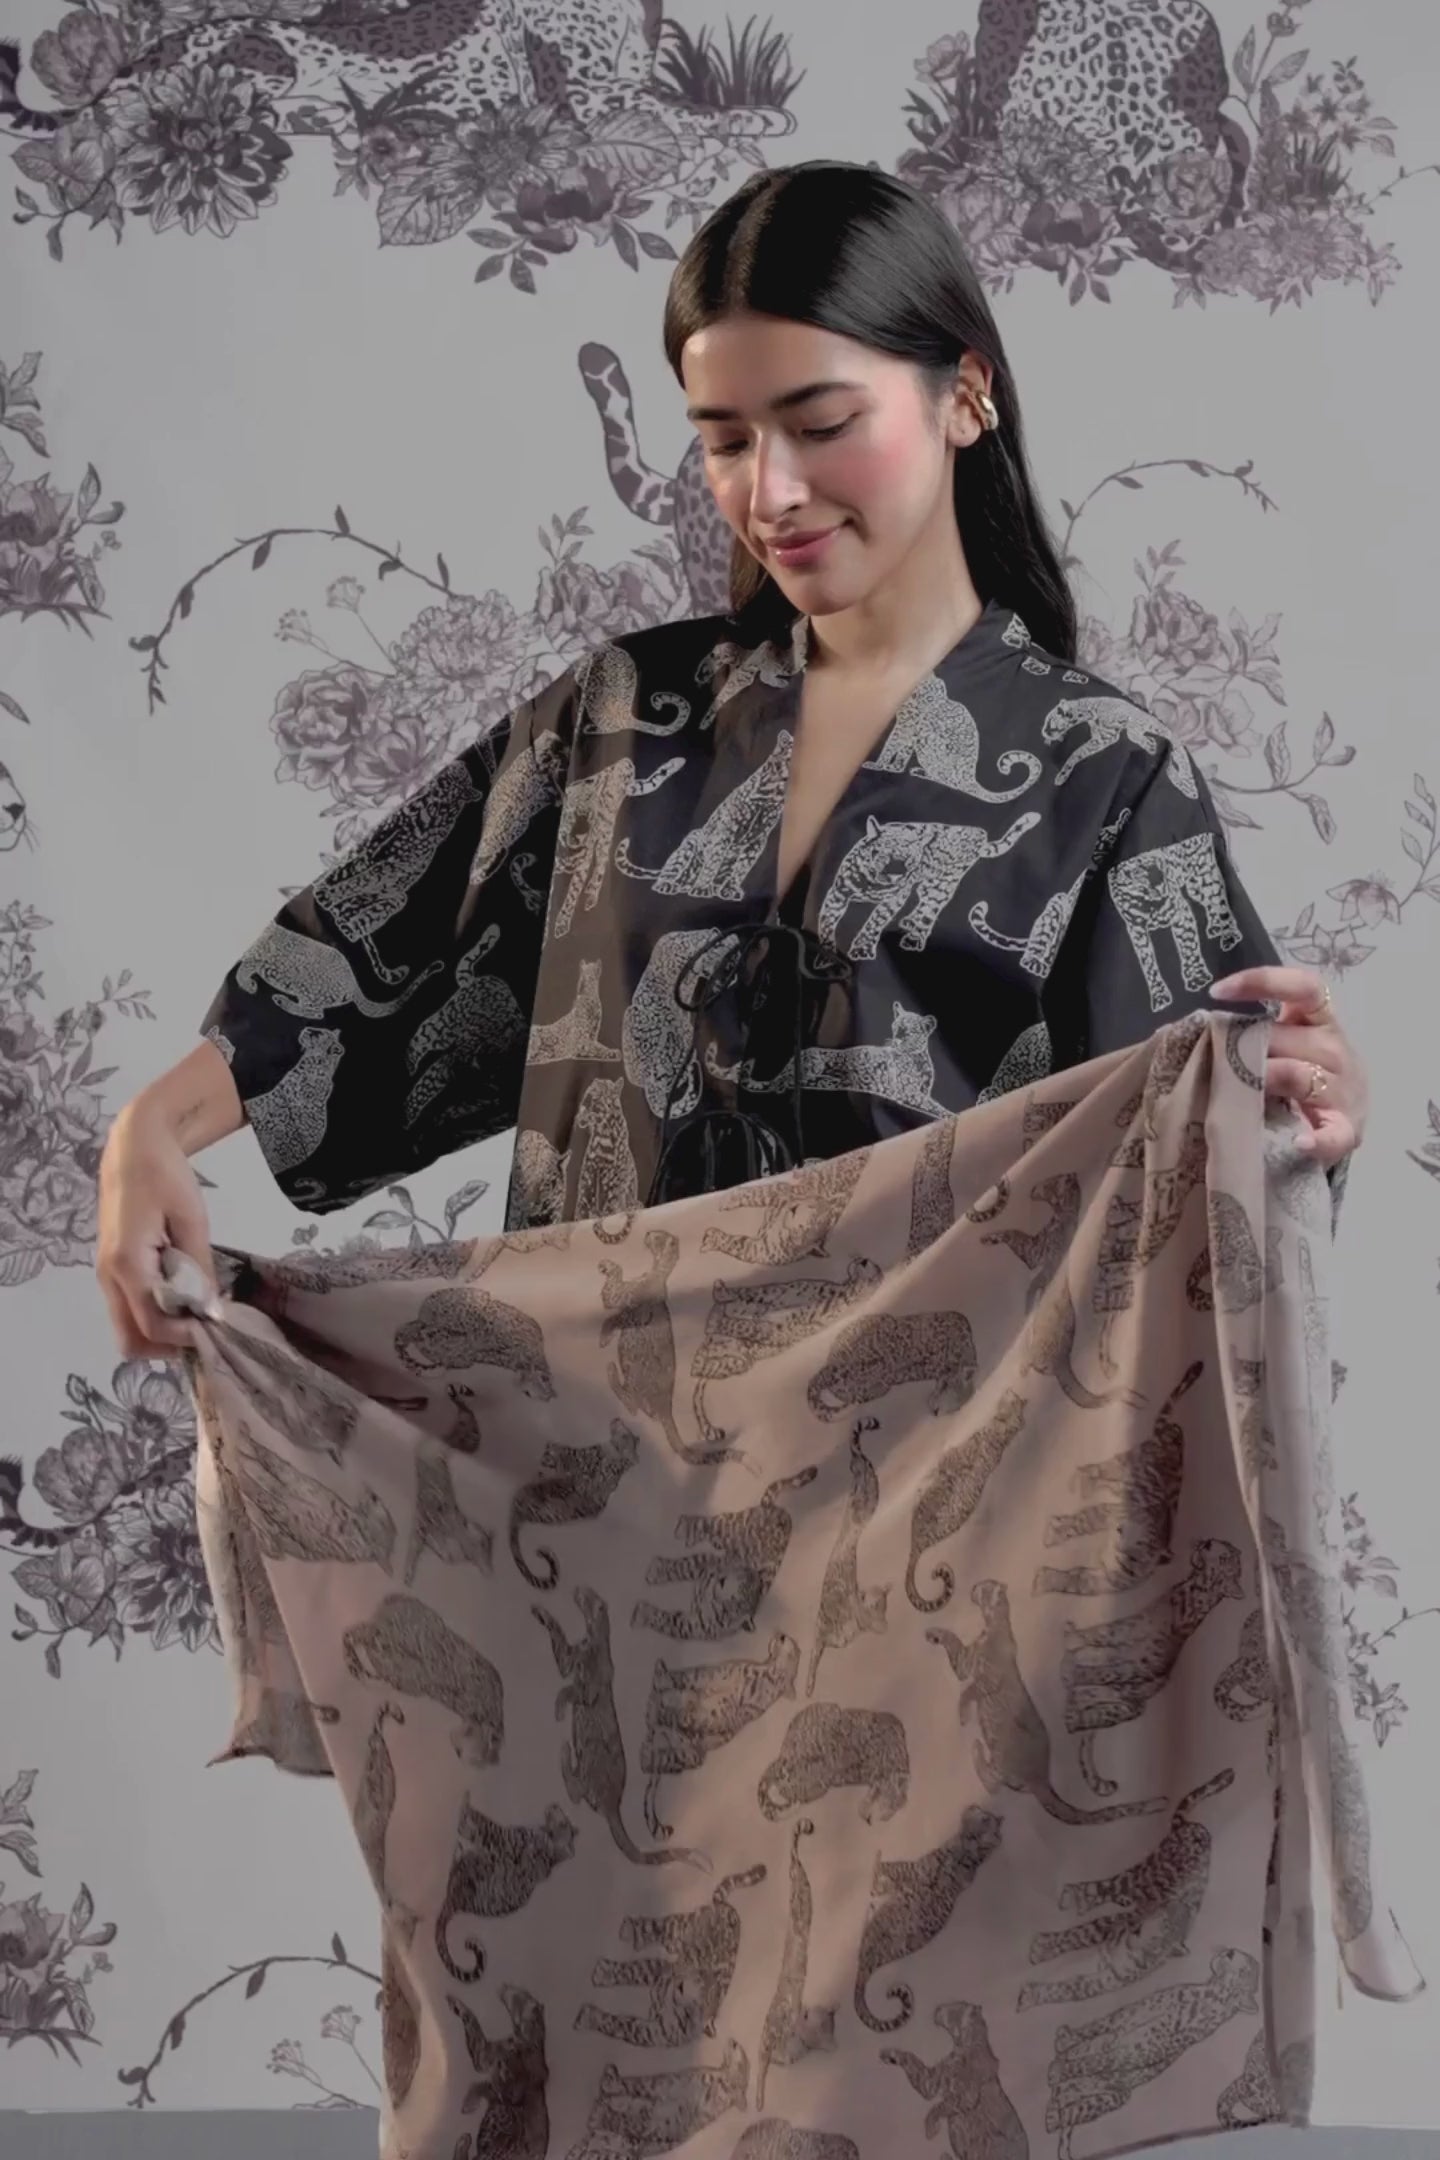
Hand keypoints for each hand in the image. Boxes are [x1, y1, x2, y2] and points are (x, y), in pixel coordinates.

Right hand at [96, 1105, 215, 1356]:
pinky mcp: (111, 1271)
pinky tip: (181, 1298)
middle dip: (168, 1346)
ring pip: (126, 1329)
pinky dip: (152, 1316)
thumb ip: (199, 1267)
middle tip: (204, 1328)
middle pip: (131, 1340)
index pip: (153, 1325)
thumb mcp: (192, 1219)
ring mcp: (105, 1276)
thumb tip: (211, 1310)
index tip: (217, 1325)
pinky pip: (128, 1310)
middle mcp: (108, 1277)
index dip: (185, 1336)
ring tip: (196, 1313)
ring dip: (160, 1333)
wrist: (134, 1149)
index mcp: (127, 1263)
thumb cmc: (165, 1176)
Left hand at [1210, 966, 1365, 1167]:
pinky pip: (1334, 1134)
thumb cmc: (1298, 1077)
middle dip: (1246, 1048)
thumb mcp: (1281, 1047)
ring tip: (1238, 1092)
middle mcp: (1336, 1049)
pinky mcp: (1348, 1129)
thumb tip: (1192, 1029)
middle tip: (1217, 1061)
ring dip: (1263, 1081)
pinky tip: (1299, 1144)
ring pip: (1299, 1076)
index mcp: (1321, 1021)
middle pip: (1288, 1038)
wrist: (1342, 1121)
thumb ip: (1252, 1034)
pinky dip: (1318, 1140)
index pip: (1303, 987)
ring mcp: (1344, 1090)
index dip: (1263, 981)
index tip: (1217, 992)